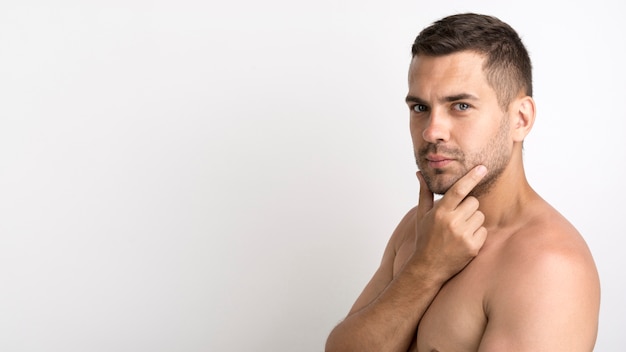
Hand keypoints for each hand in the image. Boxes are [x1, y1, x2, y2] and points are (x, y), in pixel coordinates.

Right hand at [411, 165, 487, 281]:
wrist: (428, 268)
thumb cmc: (425, 239)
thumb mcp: (422, 216)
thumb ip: (424, 193)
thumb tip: (420, 174)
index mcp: (439, 212)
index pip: (459, 190)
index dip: (471, 177)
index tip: (482, 168)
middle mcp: (452, 222)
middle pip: (473, 202)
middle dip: (468, 207)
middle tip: (458, 217)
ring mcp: (463, 235)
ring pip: (480, 215)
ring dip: (473, 220)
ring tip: (459, 231)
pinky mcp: (473, 247)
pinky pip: (484, 231)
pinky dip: (477, 234)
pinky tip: (464, 241)